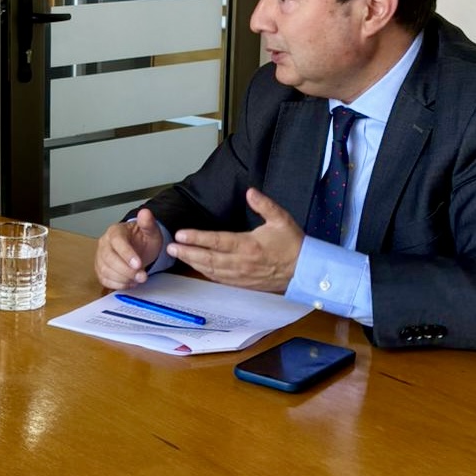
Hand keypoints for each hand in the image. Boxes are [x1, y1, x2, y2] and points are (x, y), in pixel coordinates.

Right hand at [94, 209, 163, 289]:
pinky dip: (118, 284)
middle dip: (126, 270)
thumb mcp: (150, 230)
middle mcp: (104, 243)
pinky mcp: (100, 269)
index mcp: (115, 231)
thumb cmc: (142, 238)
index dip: (126, 254)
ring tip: (138, 279)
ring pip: (106, 270)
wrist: (139, 247)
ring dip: (123, 279)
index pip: (117, 241)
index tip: (138, 264)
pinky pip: (104, 279)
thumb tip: (145, 213)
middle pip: (109, 258)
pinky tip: (130, 283)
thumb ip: (148, 223)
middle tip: (142, 276)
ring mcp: (100, 257)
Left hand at [166, 188, 303, 292]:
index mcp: (249, 245)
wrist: (305, 270)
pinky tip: (196, 266)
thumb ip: (264, 204)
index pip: (217, 241)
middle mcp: (242, 262)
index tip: (181, 234)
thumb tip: (250, 192)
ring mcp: (242, 275)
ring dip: (193, 262)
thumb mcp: (281, 219)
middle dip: (187, 252)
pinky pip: (220, 279)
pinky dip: (205, 272)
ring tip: (178, 255)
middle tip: (170, 247)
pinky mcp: (244, 283)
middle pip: (208, 258)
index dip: (197, 238)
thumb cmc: (293, 244)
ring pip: (212, 270)